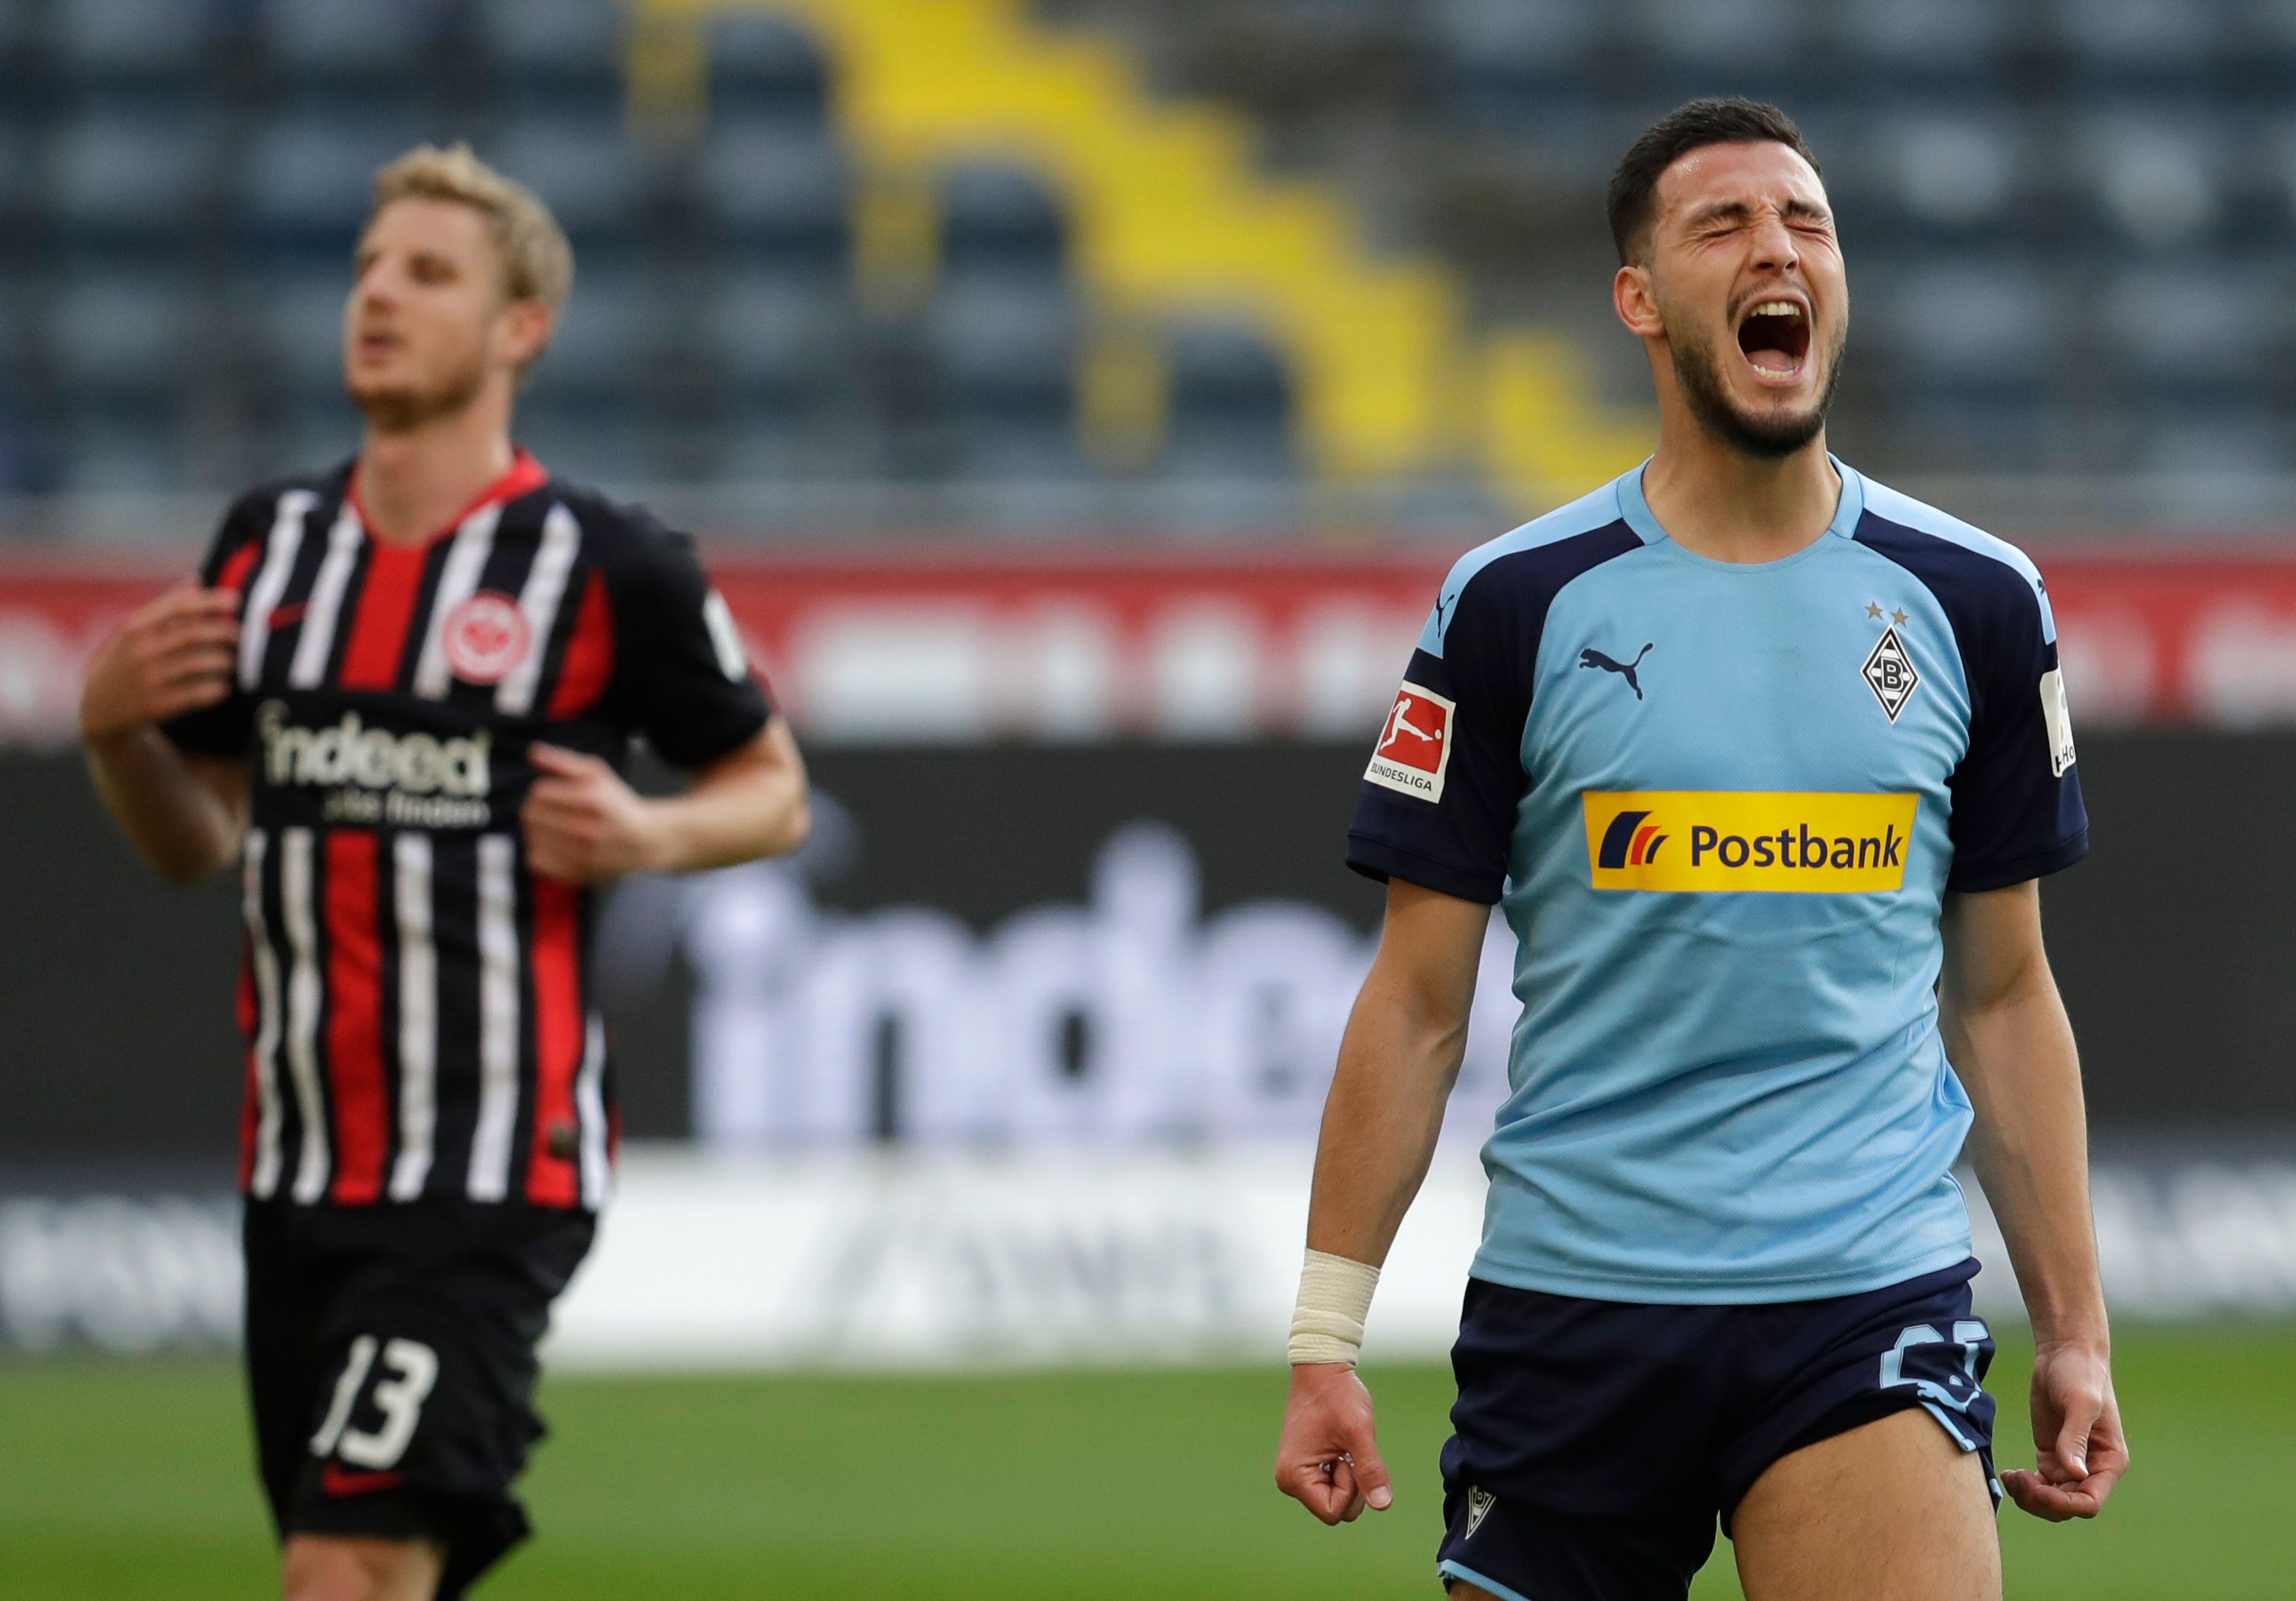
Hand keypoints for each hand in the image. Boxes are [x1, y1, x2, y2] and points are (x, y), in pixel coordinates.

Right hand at [80, 582, 241, 740]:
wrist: (96, 708)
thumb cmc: (123, 661)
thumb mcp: (134, 630)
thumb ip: (167, 605)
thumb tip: (197, 581)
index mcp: (136, 627)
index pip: (180, 607)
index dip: (212, 602)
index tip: (236, 600)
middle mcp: (142, 650)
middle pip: (194, 634)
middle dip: (223, 631)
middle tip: (238, 634)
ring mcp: (150, 678)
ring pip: (200, 663)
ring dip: (224, 660)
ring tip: (230, 661)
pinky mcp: (158, 705)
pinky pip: (199, 694)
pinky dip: (217, 689)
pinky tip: (222, 687)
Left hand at [522, 743, 665, 883]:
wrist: (644, 841)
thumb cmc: (616, 805)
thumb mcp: (597, 774)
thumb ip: (563, 761)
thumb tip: (532, 752)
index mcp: (591, 800)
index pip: (538, 793)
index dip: (541, 791)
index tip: (553, 795)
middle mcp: (586, 829)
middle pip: (531, 815)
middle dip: (536, 810)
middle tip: (550, 812)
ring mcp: (581, 854)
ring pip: (531, 838)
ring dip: (536, 831)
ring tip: (552, 828)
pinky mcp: (577, 873)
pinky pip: (535, 861)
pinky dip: (538, 852)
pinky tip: (552, 846)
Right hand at [1275, 1363, 1393, 1524]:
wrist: (1322, 1368)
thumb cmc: (1338, 1396)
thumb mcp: (1359, 1433)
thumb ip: (1370, 1471)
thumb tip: (1383, 1506)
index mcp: (1294, 1477)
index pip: (1334, 1512)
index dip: (1350, 1487)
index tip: (1346, 1454)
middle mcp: (1289, 1481)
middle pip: (1337, 1509)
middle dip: (1352, 1483)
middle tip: (1346, 1447)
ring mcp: (1296, 1474)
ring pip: (1338, 1499)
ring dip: (1350, 1476)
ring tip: (1343, 1444)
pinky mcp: (1305, 1467)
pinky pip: (1334, 1485)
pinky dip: (1344, 1469)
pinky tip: (1340, 1445)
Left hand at [2000, 1338, 2126, 1520]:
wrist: (2064, 1353)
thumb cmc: (2080, 1374)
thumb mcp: (2080, 1403)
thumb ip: (2075, 1438)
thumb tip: (2075, 1474)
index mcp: (2109, 1462)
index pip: (2089, 1503)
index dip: (2063, 1504)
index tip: (2038, 1487)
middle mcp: (2092, 1469)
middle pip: (2066, 1507)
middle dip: (2041, 1501)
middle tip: (2017, 1479)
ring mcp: (2069, 1463)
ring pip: (2050, 1500)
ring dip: (2029, 1497)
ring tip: (2010, 1477)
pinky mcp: (2050, 1454)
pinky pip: (2038, 1484)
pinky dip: (2023, 1486)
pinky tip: (2009, 1474)